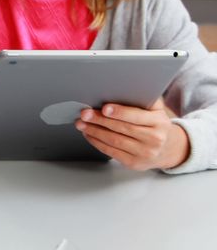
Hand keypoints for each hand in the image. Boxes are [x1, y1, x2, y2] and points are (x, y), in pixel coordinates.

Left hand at [75, 100, 189, 169]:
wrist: (168, 148)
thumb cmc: (156, 124)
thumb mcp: (156, 110)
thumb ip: (144, 99)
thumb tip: (124, 87)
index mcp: (160, 123)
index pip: (137, 117)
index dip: (119, 112)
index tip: (104, 108)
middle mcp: (154, 139)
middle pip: (122, 128)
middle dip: (100, 120)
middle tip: (85, 114)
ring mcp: (144, 153)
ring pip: (114, 141)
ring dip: (94, 131)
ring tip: (82, 123)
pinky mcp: (133, 162)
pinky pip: (111, 151)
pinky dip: (97, 142)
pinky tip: (88, 134)